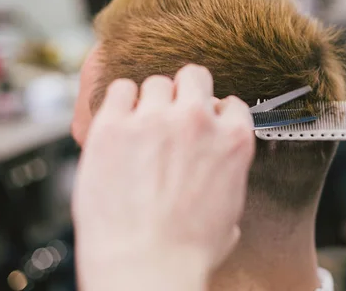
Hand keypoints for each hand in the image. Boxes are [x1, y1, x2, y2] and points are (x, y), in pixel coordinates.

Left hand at [73, 65, 254, 290]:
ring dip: (151, 100)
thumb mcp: (230, 216)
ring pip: (156, 82)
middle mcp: (196, 121)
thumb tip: (218, 179)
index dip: (214, 113)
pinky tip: (119, 120)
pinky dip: (120, 101)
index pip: (230, 103)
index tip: (203, 123)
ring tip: (141, 124)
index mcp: (232, 141)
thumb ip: (227, 181)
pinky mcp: (113, 126)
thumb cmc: (187, 254)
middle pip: (194, 76)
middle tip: (173, 112)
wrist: (145, 269)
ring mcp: (153, 120)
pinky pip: (120, 89)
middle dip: (186, 91)